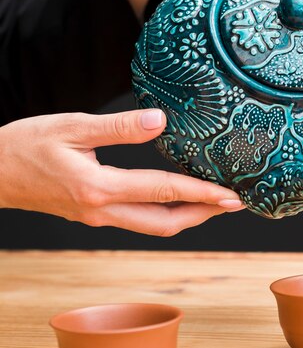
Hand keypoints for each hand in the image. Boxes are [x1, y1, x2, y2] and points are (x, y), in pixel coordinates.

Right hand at [0, 109, 242, 235]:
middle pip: (164, 223)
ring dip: (185, 216)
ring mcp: (96, 217)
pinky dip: (162, 211)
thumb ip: (120, 127)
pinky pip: (136, 219)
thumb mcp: (73, 126)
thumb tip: (160, 121)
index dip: (201, 194)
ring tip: (211, 201)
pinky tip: (173, 197)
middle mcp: (101, 210)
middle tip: (232, 203)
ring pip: (151, 226)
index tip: (231, 196)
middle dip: (202, 215)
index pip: (163, 192)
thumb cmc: (25, 145)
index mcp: (99, 188)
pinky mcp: (91, 215)